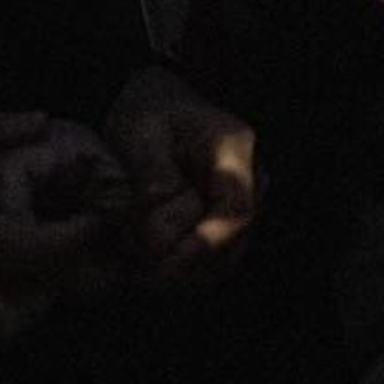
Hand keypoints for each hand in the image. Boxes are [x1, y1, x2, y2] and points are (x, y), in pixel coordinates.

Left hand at [102, 66, 260, 288]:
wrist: (160, 110)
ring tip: (134, 265)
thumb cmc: (150, 115)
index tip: (164, 263)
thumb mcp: (141, 132)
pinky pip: (211, 264)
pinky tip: (146, 268)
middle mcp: (251, 183)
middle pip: (231, 244)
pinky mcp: (227, 228)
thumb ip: (152, 177)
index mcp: (235, 151)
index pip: (236, 209)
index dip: (204, 244)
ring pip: (222, 262)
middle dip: (182, 265)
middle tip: (133, 267)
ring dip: (179, 274)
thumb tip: (159, 234)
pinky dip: (180, 273)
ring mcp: (243, 208)